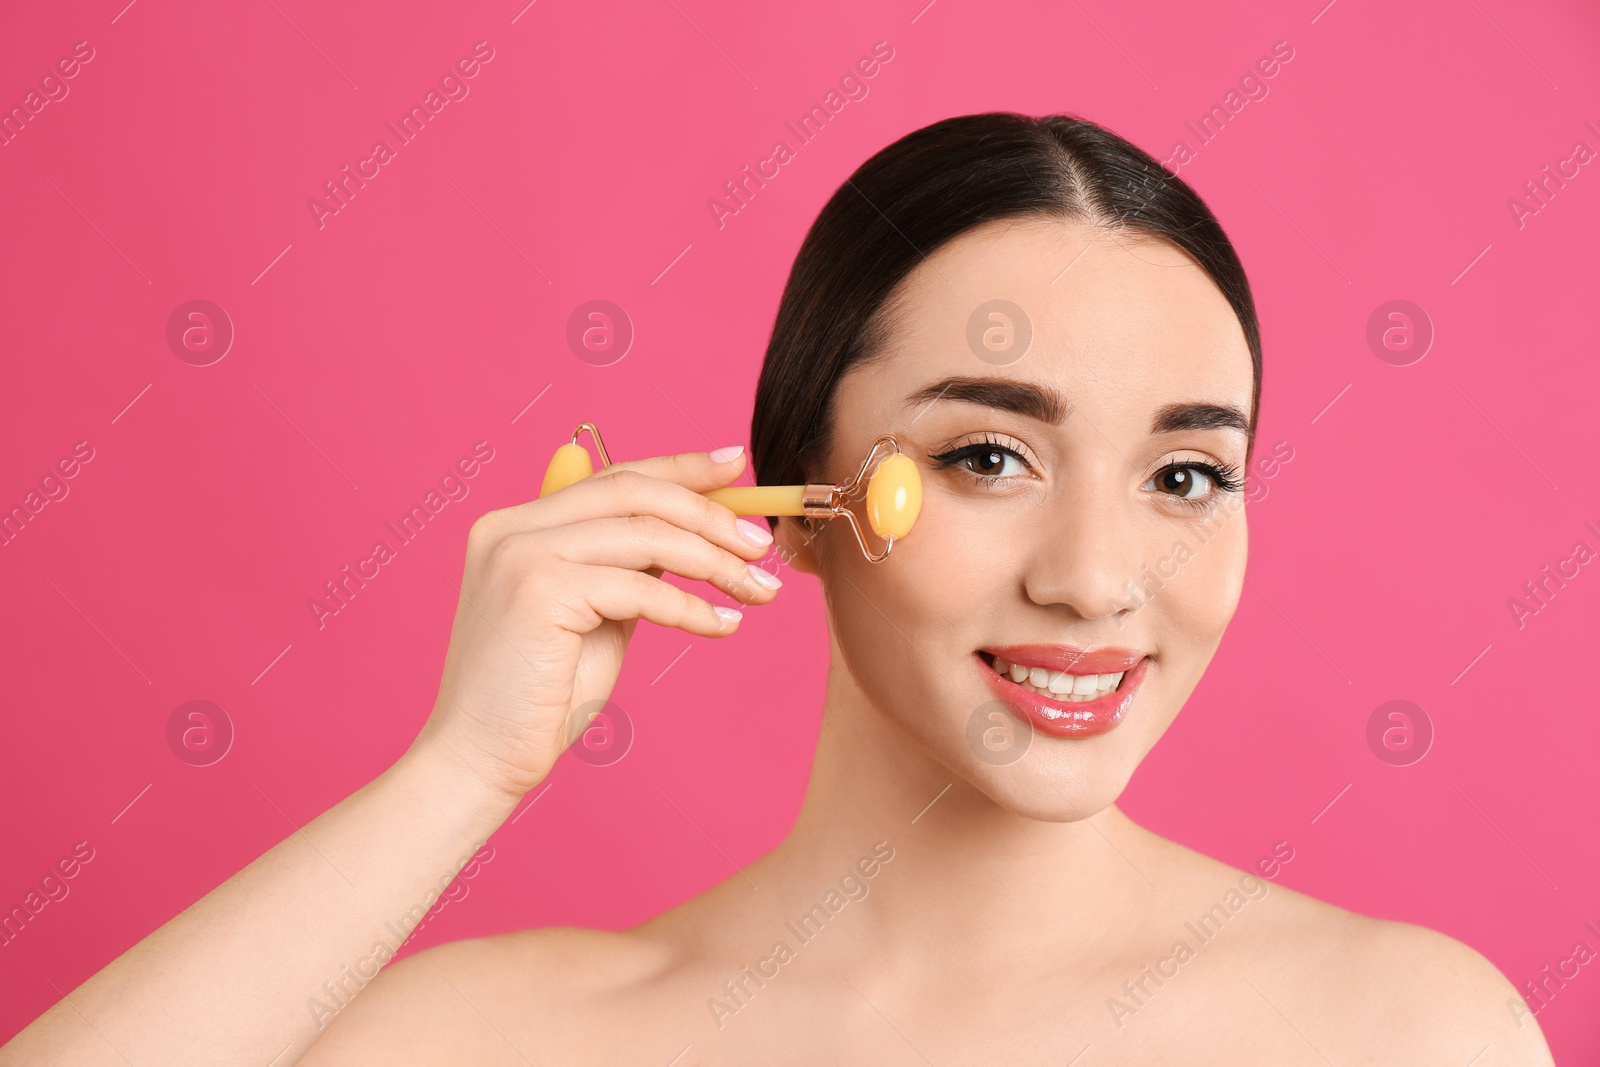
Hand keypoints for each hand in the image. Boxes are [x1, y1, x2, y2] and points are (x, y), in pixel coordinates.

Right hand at [411, 446, 779, 801]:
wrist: (480, 760)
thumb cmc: (538, 698)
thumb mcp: (596, 616)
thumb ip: (629, 569)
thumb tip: (692, 535)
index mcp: (519, 525)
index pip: (614, 477)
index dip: (680, 468)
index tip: (736, 468)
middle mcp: (513, 527)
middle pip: (634, 493)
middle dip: (709, 514)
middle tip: (762, 545)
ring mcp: (521, 554)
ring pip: (645, 535)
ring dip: (714, 562)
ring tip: (759, 589)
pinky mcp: (538, 591)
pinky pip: (640, 587)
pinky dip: (692, 606)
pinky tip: (723, 627)